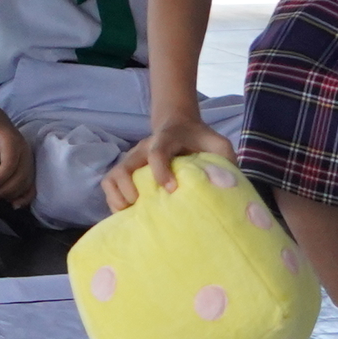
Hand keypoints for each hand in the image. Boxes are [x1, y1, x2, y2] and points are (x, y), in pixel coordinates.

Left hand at [0, 119, 29, 205]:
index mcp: (14, 141)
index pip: (10, 163)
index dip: (0, 178)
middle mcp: (26, 152)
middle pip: (21, 176)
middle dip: (4, 189)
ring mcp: (29, 160)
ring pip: (26, 182)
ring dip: (11, 194)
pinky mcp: (29, 168)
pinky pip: (31, 185)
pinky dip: (25, 197)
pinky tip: (14, 205)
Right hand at [101, 117, 237, 212]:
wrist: (178, 124)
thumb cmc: (199, 138)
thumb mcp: (217, 143)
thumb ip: (224, 159)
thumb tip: (228, 187)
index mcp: (166, 139)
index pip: (157, 153)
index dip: (161, 171)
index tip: (171, 190)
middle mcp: (143, 149)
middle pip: (124, 167)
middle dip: (129, 190)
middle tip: (143, 206)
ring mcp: (132, 159)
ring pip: (113, 177)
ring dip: (118, 198)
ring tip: (132, 213)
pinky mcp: (126, 169)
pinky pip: (109, 184)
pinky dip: (113, 200)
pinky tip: (127, 214)